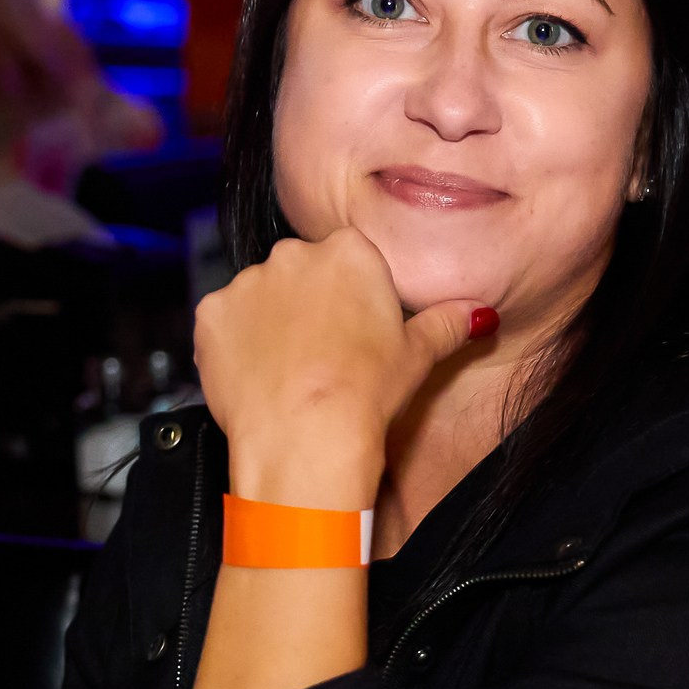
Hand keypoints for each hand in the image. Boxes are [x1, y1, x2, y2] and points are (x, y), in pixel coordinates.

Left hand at [194, 227, 495, 499]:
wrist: (306, 436)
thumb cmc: (366, 394)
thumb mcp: (418, 356)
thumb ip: (446, 323)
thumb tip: (478, 314)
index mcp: (348, 251)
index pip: (351, 259)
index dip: (354, 298)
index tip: (356, 331)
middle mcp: (293, 255)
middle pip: (302, 272)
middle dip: (309, 304)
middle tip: (323, 355)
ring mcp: (247, 283)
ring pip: (261, 298)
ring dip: (271, 324)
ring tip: (289, 372)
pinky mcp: (210, 316)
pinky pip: (223, 324)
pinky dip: (235, 346)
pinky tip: (258, 377)